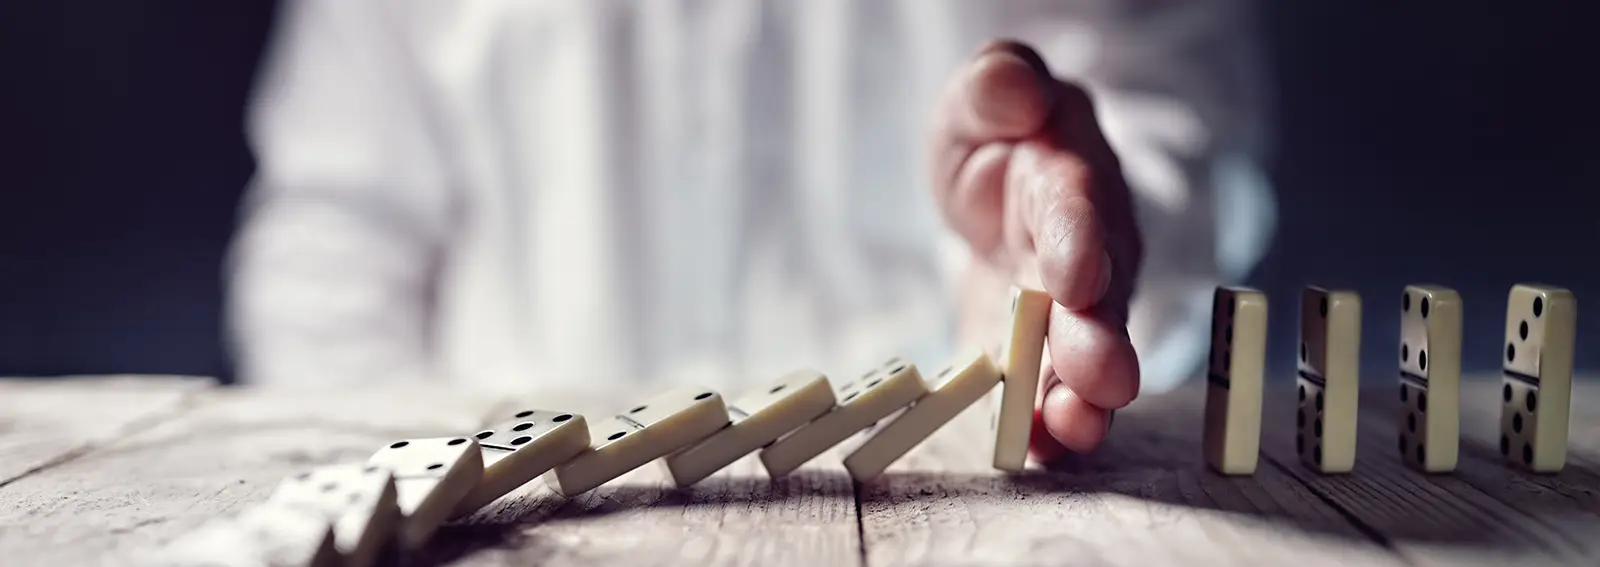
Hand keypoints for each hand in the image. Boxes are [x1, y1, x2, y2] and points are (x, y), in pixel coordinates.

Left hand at [929, 40, 1143, 460]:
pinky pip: (1043, 392)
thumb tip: (1016, 87)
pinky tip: (1041, 451)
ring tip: (1077, 431)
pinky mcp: (1034, 354)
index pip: (1077, 206)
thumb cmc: (999, 137)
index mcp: (1069, 178)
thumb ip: (997, 85)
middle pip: (1097, 299)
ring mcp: (1066, 312)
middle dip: (1098, 340)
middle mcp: (1084, 253)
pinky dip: (1044, 426)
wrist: (1001, 188)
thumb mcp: (984, 96)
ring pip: (1081, 357)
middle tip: (1104, 381)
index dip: (1079, 241)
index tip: (1078, 278)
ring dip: (1080, 398)